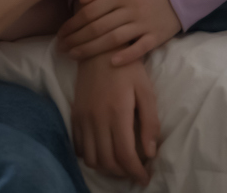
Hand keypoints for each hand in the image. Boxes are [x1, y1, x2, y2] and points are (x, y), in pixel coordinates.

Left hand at [59, 0, 181, 65]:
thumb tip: (82, 0)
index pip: (91, 11)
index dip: (72, 24)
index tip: (60, 33)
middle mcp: (131, 9)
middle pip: (98, 27)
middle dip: (76, 39)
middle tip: (61, 48)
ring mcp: (144, 24)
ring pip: (113, 39)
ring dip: (91, 49)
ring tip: (73, 56)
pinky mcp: (156, 37)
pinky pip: (139, 49)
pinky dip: (125, 56)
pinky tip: (111, 63)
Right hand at [72, 54, 159, 184]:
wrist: (99, 49)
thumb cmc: (127, 68)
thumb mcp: (146, 90)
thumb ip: (150, 122)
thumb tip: (150, 152)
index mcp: (118, 113)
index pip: (125, 155)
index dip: (135, 172)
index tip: (144, 178)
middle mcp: (97, 119)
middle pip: (107, 161)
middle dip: (122, 173)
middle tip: (134, 172)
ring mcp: (83, 118)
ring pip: (91, 158)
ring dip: (106, 167)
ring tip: (120, 164)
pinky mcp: (75, 115)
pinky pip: (78, 147)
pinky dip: (91, 156)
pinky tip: (103, 151)